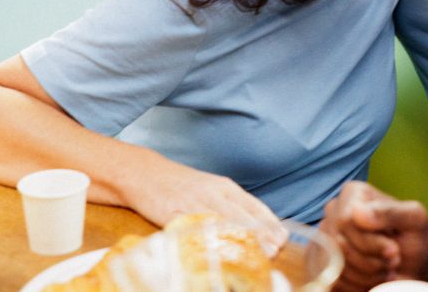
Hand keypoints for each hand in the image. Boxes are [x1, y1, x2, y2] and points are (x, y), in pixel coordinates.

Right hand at [129, 161, 287, 255]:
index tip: (282, 237)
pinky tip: (220, 250)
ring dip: (242, 239)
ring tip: (257, 254)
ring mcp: (195, 202)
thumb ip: (230, 206)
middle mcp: (214, 193)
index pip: (254, 205)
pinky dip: (210, 239)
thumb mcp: (211, 190)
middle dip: (261, 234)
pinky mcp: (175, 213)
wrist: (145, 173)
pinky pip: (196, 227)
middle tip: (275, 250)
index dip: (269, 222)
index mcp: (225, 187)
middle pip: (243, 215)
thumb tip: (254, 228)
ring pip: (223, 221)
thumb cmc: (182, 185)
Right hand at [322, 182, 427, 291]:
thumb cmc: (414, 236)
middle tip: (393, 263)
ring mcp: (325, 236)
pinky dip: (357, 285)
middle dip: (371, 261)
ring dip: (366, 275)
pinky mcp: (324, 261)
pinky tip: (373, 279)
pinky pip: (332, 280)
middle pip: (339, 245)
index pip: (347, 221)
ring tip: (386, 271)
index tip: (394, 251)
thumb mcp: (414, 219)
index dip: (371, 243)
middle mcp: (334, 211)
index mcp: (352, 193)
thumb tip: (357, 212)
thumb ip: (390, 212)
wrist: (413, 262)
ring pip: (335, 264)